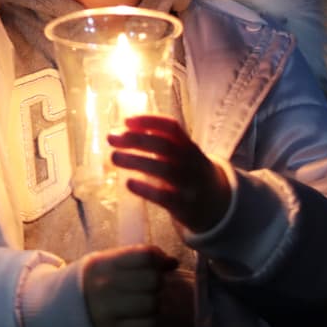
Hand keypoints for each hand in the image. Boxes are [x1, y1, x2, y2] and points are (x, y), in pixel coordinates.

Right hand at [81, 244, 178, 326]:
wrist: (60, 313)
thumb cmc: (91, 284)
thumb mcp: (107, 264)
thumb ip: (137, 259)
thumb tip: (173, 262)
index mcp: (103, 263)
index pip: (144, 255)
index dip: (159, 260)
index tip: (160, 265)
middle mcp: (105, 285)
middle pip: (152, 280)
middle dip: (158, 283)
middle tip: (151, 287)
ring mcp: (108, 310)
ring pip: (153, 303)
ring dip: (155, 303)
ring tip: (145, 303)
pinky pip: (148, 325)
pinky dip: (150, 321)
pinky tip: (140, 318)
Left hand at [108, 114, 231, 233]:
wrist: (215, 205)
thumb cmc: (186, 174)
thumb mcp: (179, 155)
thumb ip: (156, 143)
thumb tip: (120, 133)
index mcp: (188, 145)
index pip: (171, 127)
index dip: (149, 121)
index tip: (125, 121)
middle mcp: (191, 161)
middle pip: (164, 145)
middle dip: (136, 139)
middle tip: (111, 138)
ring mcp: (189, 183)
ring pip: (164, 169)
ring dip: (136, 161)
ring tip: (114, 157)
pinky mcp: (184, 206)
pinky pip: (165, 196)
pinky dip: (145, 189)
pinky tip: (129, 183)